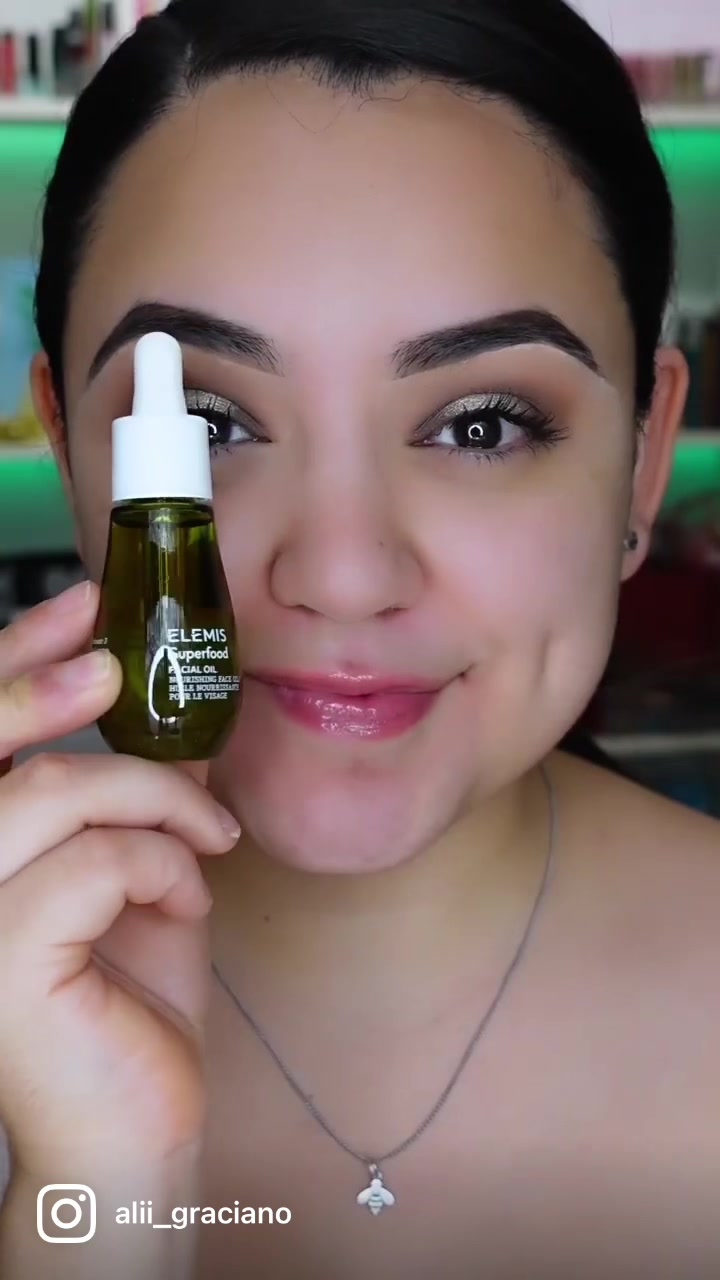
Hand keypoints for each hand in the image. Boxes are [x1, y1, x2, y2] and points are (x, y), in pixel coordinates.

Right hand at [0, 582, 240, 1172]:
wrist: (138, 1129)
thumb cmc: (134, 1004)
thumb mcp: (146, 875)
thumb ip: (145, 800)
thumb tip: (179, 718)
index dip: (12, 658)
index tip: (80, 603)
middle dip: (50, 689)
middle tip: (115, 669)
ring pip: (56, 794)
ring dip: (152, 803)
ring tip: (203, 845)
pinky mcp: (3, 962)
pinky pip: (97, 860)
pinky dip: (163, 862)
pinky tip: (189, 895)